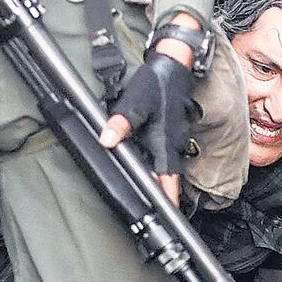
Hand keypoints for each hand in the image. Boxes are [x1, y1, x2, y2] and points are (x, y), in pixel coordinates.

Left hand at [99, 14, 201, 202]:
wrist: (174, 65)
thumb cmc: (156, 84)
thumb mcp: (134, 102)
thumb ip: (120, 122)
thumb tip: (106, 140)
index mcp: (165, 142)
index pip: (168, 179)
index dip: (168, 198)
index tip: (167, 215)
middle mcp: (173, 144)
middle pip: (168, 176)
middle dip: (163, 193)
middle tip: (156, 209)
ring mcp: (175, 138)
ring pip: (167, 165)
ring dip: (159, 178)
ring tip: (149, 190)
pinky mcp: (171, 131)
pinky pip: (165, 153)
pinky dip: (157, 163)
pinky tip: (146, 161)